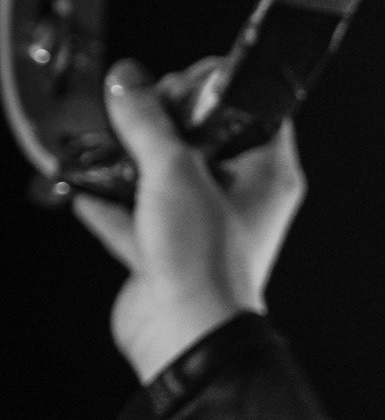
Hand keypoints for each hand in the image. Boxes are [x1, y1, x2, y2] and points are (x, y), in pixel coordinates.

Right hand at [73, 58, 306, 382]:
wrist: (184, 338)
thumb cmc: (206, 261)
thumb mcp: (174, 172)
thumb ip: (148, 122)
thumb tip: (128, 81)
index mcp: (268, 175)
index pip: (253, 110)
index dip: (217, 89)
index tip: (180, 83)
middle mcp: (241, 198)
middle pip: (201, 139)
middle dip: (162, 121)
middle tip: (136, 110)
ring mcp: (202, 226)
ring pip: (163, 176)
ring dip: (129, 159)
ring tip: (102, 136)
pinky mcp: (167, 252)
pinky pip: (133, 217)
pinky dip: (108, 202)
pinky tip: (81, 182)